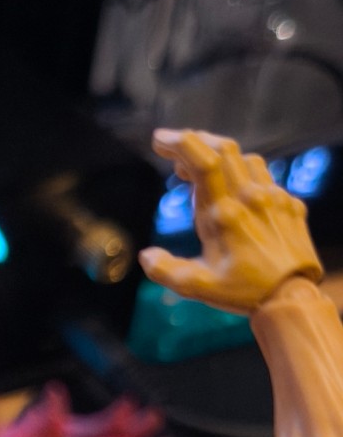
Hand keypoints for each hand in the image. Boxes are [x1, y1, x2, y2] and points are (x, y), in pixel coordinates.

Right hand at [139, 128, 322, 313]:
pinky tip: (233, 183)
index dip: (179, 143)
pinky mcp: (287, 203)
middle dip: (195, 140)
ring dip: (218, 153)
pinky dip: (241, 170)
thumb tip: (145, 256)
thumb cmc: (243, 292)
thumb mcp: (198, 288)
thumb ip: (167, 271)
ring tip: (198, 167)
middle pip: (223, 148)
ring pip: (244, 157)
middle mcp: (248, 198)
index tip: (159, 140)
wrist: (292, 295)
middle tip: (172, 149)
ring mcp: (271, 197)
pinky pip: (263, 174)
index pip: (202, 162)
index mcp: (223, 215)